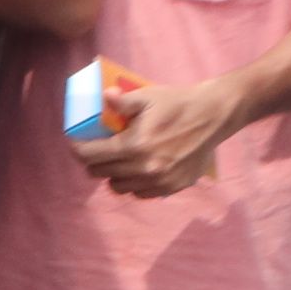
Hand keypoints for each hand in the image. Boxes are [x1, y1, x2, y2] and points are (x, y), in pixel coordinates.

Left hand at [74, 69, 247, 197]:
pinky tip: (137, 170)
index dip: (78, 149)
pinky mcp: (173, 187)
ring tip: (117, 161)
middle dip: (93, 161)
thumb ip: (121, 100)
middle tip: (97, 150)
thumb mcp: (146, 96)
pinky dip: (134, 184)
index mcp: (134, 146)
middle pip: (100, 172)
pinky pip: (141, 193)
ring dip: (113, 174)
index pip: (89, 156)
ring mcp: (160, 181)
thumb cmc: (177, 103)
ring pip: (118, 187)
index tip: (76, 143)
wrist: (214, 116)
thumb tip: (104, 96)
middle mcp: (145, 168)